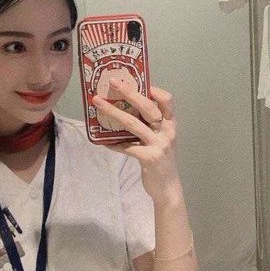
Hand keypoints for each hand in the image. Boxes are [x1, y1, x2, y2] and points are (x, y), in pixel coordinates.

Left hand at [91, 80, 182, 203]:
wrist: (168, 188)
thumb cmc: (161, 161)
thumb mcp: (161, 140)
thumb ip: (149, 126)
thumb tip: (124, 109)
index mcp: (170, 125)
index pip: (167, 101)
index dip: (155, 90)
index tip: (140, 82)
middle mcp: (167, 132)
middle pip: (148, 107)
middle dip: (129, 93)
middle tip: (113, 83)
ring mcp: (159, 145)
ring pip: (133, 124)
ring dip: (113, 112)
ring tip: (98, 103)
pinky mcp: (149, 158)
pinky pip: (127, 147)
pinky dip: (113, 143)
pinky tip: (103, 141)